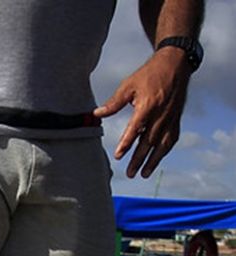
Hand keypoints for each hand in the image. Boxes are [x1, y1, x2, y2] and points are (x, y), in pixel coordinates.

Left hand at [94, 47, 190, 178]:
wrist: (175, 63)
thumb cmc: (149, 73)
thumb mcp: (128, 85)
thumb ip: (114, 102)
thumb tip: (96, 113)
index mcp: (148, 105)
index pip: (136, 128)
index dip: (127, 142)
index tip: (118, 155)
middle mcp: (161, 114)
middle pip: (149, 141)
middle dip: (139, 159)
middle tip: (130, 173)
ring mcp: (171, 117)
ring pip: (162, 144)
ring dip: (153, 160)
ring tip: (143, 174)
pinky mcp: (177, 118)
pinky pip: (172, 138)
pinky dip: (164, 151)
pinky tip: (157, 159)